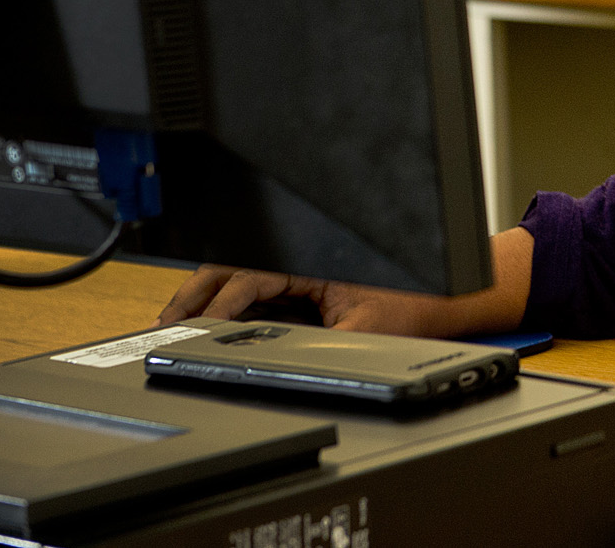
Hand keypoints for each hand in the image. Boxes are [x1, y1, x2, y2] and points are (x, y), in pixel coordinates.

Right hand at [156, 227, 534, 336]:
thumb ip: (325, 343)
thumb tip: (286, 359)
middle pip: (233, 268)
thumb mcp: (367, 326)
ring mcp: (301, 271)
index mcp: (310, 254)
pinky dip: (230, 309)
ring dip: (208, 299)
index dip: (218, 304)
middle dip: (194, 292)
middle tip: (163, 323)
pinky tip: (209, 329)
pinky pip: (259, 294)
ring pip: (242, 279)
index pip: (249, 273)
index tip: (193, 329)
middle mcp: (302, 256)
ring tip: (175, 325)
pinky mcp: (305, 287)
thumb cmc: (418, 299)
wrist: (451, 298)